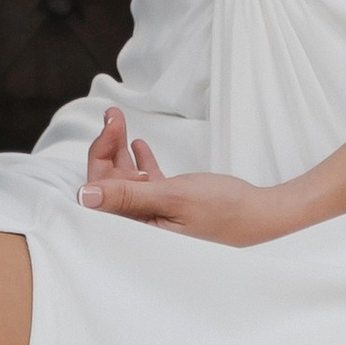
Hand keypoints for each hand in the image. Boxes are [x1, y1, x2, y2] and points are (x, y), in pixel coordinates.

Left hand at [77, 108, 297, 246]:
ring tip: (119, 119)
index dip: (100, 157)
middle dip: (108, 148)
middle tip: (114, 115)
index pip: (100, 194)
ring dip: (120, 150)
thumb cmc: (223, 210)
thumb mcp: (172, 198)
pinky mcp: (169, 207)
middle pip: (110, 185)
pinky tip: (138, 144)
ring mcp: (155, 215)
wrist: (261, 214)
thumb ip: (128, 196)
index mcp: (137, 229)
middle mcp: (141, 225)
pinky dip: (139, 162)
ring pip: (125, 180)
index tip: (111, 125)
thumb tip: (84, 197)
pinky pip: (144, 183)